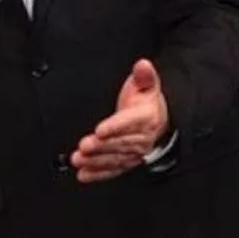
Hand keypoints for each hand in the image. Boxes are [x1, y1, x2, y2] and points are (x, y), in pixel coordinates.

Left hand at [71, 59, 168, 182]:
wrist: (159, 121)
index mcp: (146, 117)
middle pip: (120, 142)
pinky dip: (98, 174)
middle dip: (101, 146)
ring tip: (79, 159)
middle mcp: (142, 137)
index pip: (129, 122)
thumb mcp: (148, 85)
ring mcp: (134, 152)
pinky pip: (113, 170)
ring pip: (115, 158)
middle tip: (84, 146)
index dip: (114, 126)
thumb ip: (144, 75)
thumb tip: (142, 64)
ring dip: (96, 161)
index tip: (100, 129)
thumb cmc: (147, 103)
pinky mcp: (126, 162)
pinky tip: (84, 174)